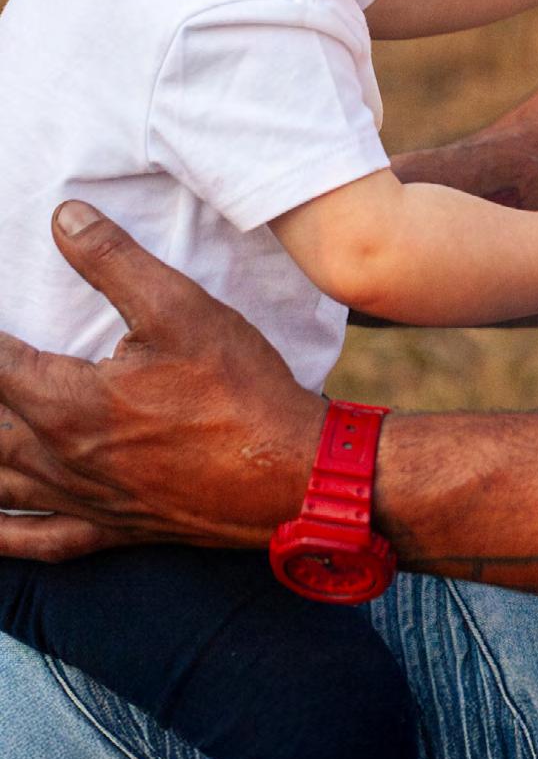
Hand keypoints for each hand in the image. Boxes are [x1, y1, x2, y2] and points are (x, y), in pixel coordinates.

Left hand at [0, 200, 323, 560]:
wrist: (288, 472)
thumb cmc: (237, 388)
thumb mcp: (179, 308)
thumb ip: (113, 260)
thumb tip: (63, 218)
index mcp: (68, 404)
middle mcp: (61, 459)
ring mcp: (84, 500)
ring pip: (1, 484)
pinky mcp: (110, 529)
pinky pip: (35, 540)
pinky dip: (4, 534)